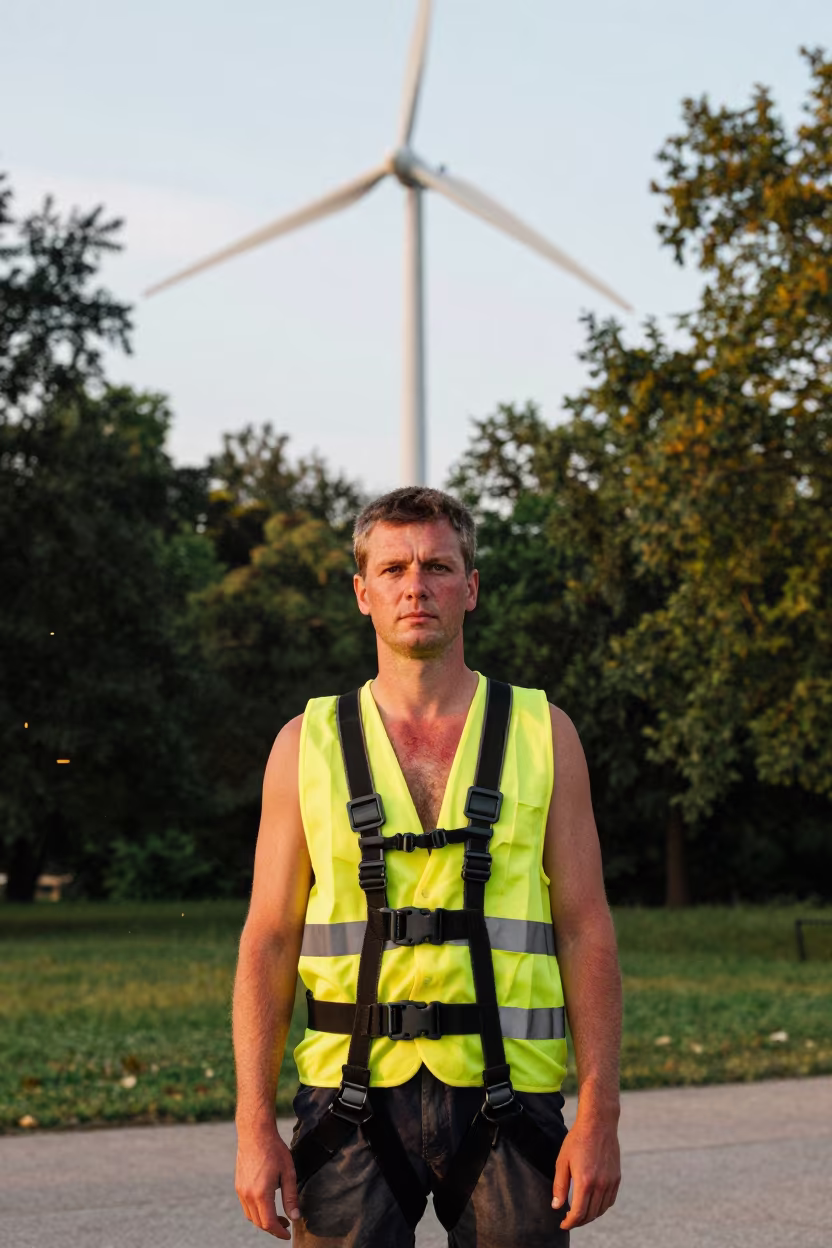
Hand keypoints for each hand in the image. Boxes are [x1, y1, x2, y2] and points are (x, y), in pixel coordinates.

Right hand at [236, 1128, 299, 1238]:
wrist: (255, 1133)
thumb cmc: (274, 1150)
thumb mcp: (288, 1172)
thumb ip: (291, 1197)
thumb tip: (295, 1217)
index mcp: (261, 1194)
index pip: (269, 1223)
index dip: (280, 1232)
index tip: (288, 1234)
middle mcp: (248, 1195)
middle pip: (259, 1223)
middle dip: (273, 1228)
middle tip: (286, 1224)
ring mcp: (241, 1191)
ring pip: (251, 1217)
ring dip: (263, 1221)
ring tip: (277, 1216)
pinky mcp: (238, 1186)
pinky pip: (246, 1207)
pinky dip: (256, 1212)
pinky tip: (266, 1204)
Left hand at [551, 1108, 620, 1229]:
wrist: (598, 1124)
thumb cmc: (577, 1140)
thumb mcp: (562, 1161)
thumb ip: (560, 1186)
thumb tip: (557, 1206)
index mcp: (585, 1181)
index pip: (579, 1213)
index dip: (570, 1222)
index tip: (563, 1224)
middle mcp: (600, 1184)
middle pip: (590, 1214)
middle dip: (579, 1222)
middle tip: (569, 1220)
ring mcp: (610, 1182)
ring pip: (601, 1210)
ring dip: (590, 1216)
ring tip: (580, 1214)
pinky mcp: (617, 1178)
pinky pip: (610, 1201)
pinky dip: (601, 1207)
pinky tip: (593, 1204)